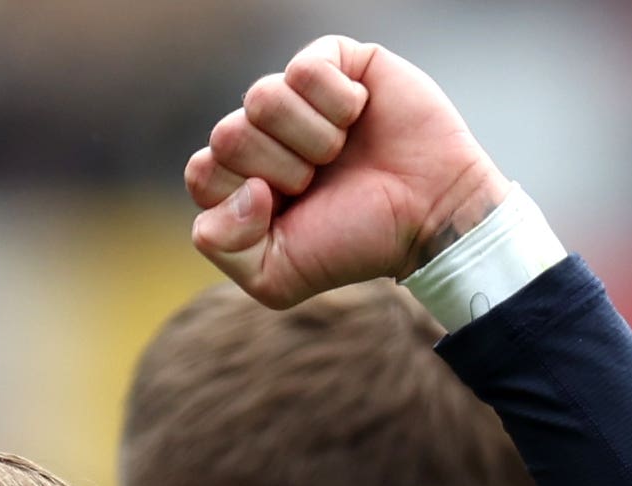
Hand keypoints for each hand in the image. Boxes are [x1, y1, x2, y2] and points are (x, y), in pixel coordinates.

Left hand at [186, 36, 510, 307]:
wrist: (429, 215)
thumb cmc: (353, 243)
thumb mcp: (276, 277)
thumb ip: (222, 245)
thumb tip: (241, 185)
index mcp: (238, 180)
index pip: (203, 172)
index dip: (243, 197)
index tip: (288, 209)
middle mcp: (262, 134)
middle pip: (227, 134)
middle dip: (278, 170)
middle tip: (317, 181)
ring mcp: (297, 97)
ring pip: (260, 98)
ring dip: (309, 139)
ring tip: (338, 152)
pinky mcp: (335, 63)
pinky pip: (305, 69)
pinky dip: (334, 103)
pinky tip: (357, 116)